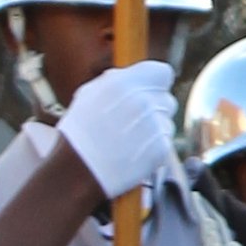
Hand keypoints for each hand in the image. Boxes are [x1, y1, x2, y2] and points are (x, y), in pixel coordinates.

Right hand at [58, 61, 180, 214]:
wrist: (78, 172)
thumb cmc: (78, 135)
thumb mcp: (89, 95)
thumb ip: (115, 81)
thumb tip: (131, 76)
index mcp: (124, 83)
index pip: (163, 72)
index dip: (155, 83)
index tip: (148, 91)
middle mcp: (143, 101)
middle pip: (167, 99)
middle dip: (154, 108)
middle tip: (134, 122)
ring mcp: (155, 125)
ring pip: (167, 122)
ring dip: (154, 129)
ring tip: (129, 140)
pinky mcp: (161, 148)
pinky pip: (166, 142)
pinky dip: (154, 147)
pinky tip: (133, 152)